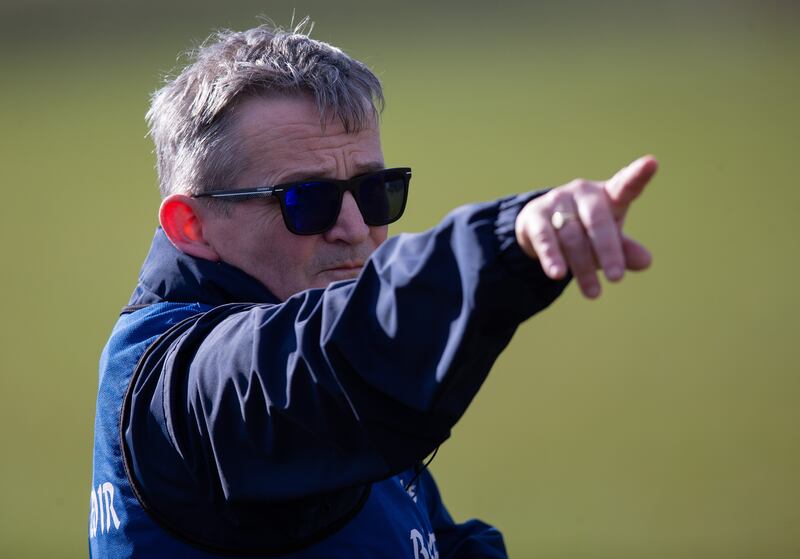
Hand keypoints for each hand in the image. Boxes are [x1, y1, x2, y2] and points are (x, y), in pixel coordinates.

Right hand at [515, 155, 657, 298]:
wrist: (540, 228)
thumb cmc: (586, 232)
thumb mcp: (609, 240)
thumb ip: (626, 250)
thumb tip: (645, 261)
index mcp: (608, 195)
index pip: (626, 185)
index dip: (638, 175)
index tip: (652, 163)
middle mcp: (583, 192)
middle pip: (597, 221)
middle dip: (608, 251)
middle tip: (617, 279)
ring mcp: (557, 201)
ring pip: (573, 237)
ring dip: (583, 267)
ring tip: (593, 294)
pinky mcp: (535, 215)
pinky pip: (545, 238)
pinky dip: (552, 256)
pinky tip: (558, 274)